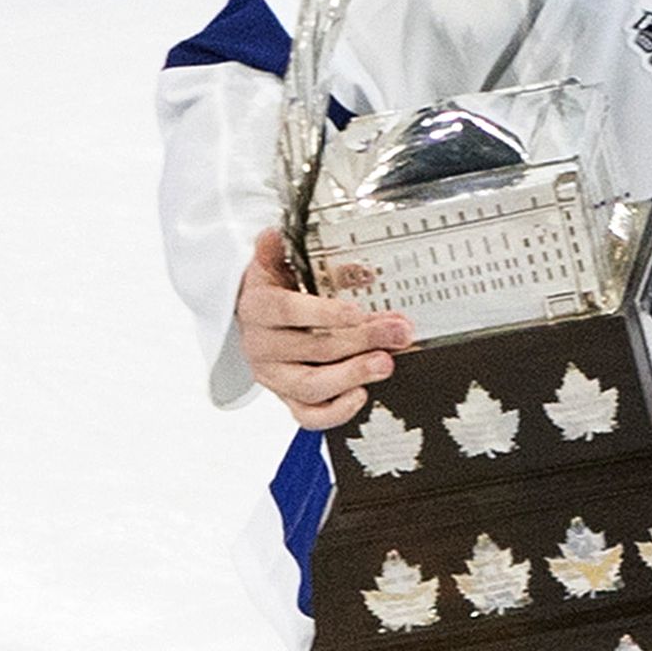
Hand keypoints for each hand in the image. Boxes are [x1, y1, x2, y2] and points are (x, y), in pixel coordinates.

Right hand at [234, 228, 413, 427]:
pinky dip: (336, 412)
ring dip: (353, 375)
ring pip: (311, 386)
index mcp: (257, 308)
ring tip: (385, 363)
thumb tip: (274, 234)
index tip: (357, 312)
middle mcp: (261, 346)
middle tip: (396, 334)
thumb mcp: (275, 263)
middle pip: (312, 349)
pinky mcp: (286, 397)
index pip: (286, 311)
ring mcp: (274, 376)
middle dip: (361, 341)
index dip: (323, 313)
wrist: (254, 317)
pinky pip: (308, 416)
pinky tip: (360, 394)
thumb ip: (279, 250)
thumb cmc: (273, 290)